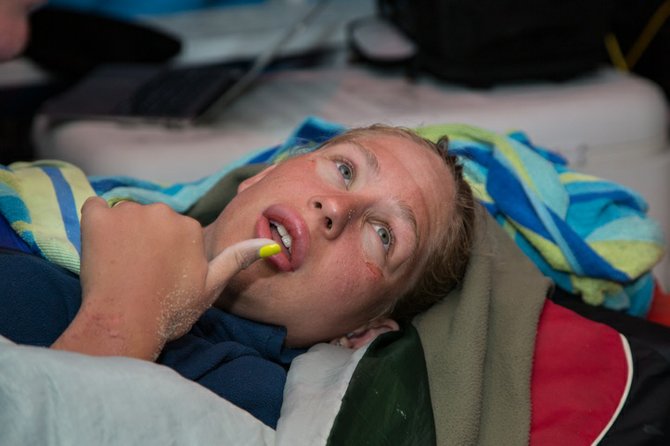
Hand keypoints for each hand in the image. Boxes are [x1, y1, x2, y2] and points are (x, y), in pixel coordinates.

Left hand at [52, 197, 277, 359]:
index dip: (166, 254)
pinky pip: (94, 208)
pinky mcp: (97, 217)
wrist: (125, 323)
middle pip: (151, 220)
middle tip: (138, 272)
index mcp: (190, 227)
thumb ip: (237, 259)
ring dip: (121, 233)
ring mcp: (128, 213)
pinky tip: (99, 249)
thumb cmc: (170, 310)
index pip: (175, 231)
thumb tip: (271, 243)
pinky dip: (95, 224)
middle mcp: (163, 212)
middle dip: (145, 239)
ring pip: (124, 216)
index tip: (159, 276)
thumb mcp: (211, 287)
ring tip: (119, 266)